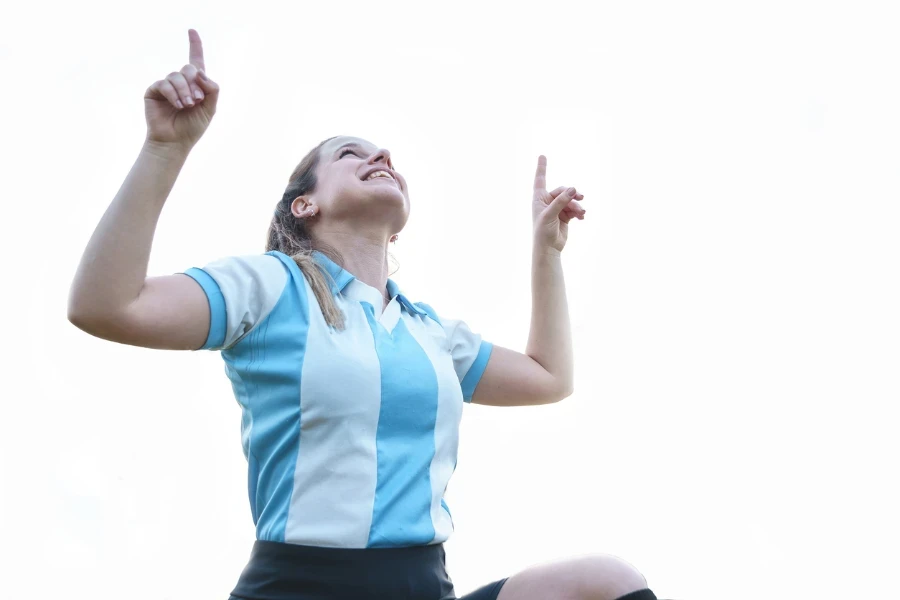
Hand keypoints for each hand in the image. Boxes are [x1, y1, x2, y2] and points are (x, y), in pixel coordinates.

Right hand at [144, 29, 219, 151]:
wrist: (175, 141)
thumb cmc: (192, 127)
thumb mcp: (210, 108)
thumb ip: (211, 90)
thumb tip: (201, 72)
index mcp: (195, 85)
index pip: (195, 61)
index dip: (194, 45)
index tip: (192, 31)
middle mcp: (180, 82)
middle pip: (189, 68)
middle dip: (195, 84)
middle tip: (196, 101)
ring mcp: (166, 85)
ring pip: (177, 76)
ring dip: (184, 91)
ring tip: (186, 106)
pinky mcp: (154, 91)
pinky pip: (164, 84)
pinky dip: (173, 94)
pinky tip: (177, 105)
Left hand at [532, 155, 585, 252]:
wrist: (549, 248)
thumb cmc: (543, 232)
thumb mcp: (550, 215)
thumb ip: (561, 201)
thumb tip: (573, 189)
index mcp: (539, 198)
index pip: (540, 179)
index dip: (542, 167)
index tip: (542, 155)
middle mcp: (547, 201)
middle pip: (563, 191)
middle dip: (572, 196)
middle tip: (581, 198)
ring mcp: (557, 208)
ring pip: (571, 200)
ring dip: (577, 206)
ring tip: (582, 213)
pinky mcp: (565, 215)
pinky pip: (574, 209)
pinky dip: (578, 212)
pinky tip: (582, 217)